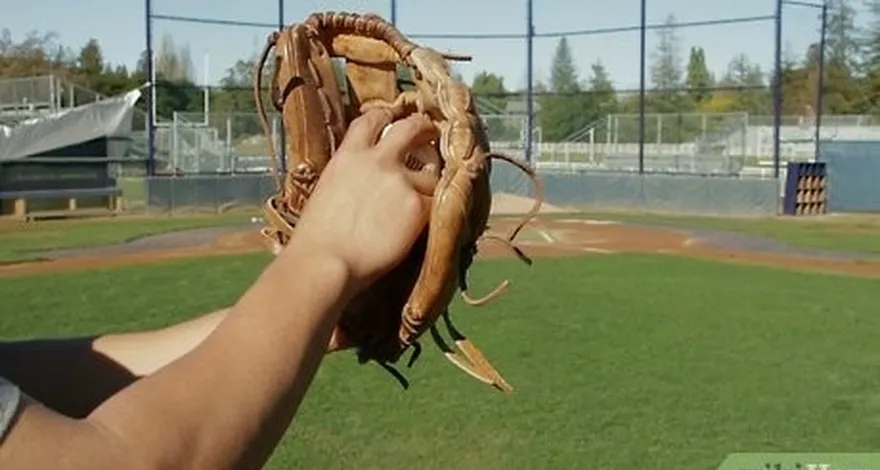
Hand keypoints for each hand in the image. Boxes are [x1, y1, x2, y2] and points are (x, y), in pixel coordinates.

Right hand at [284, 109, 440, 292]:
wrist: (325, 263)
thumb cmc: (315, 239)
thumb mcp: (326, 191)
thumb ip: (349, 176)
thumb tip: (363, 182)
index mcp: (348, 155)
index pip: (372, 119)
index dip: (386, 116)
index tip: (395, 118)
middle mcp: (376, 160)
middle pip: (411, 128)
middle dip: (424, 129)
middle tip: (430, 135)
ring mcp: (400, 180)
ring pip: (431, 173)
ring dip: (431, 183)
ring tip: (427, 197)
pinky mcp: (417, 205)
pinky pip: (437, 202)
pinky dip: (434, 210)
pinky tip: (428, 220)